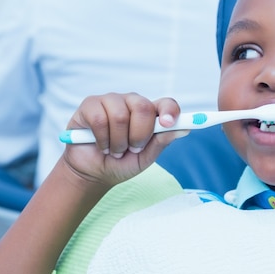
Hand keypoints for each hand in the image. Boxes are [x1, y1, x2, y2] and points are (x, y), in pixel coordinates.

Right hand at [61, 93, 187, 188]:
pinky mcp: (90, 105)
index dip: (170, 110)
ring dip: (118, 142)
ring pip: (120, 115)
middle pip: (143, 107)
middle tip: (132, 149)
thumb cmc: (121, 163)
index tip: (168, 123)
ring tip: (114, 150)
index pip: (166, 104)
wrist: (93, 173)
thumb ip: (161, 142)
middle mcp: (131, 103)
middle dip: (138, 135)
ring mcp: (110, 101)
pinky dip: (102, 139)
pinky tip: (100, 145)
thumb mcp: (145, 158)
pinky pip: (99, 119)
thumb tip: (184, 129)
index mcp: (149, 114)